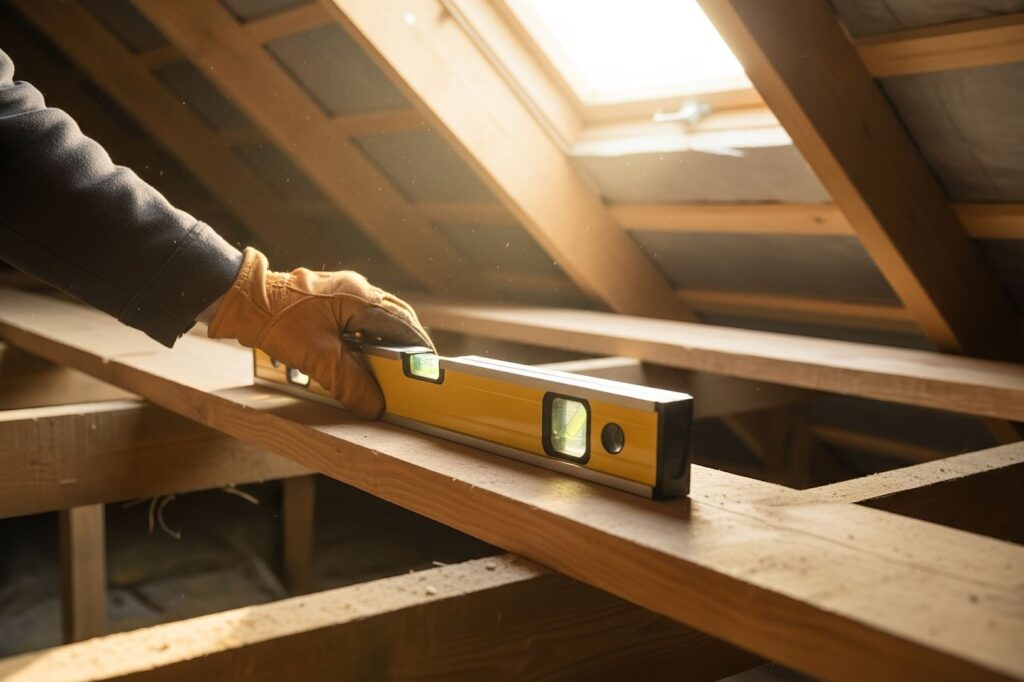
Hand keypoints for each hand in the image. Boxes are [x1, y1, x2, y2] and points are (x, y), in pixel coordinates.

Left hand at [208, 248, 432, 418]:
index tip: (429, 369)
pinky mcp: (330, 295)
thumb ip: (350, 384)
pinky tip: (362, 353)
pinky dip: (368, 335)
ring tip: (390, 366)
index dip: (418, 350)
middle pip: (396, 317)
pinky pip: (361, 315)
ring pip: (378, 316)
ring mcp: (344, 289)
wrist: (240, 298)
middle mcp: (357, 288)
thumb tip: (375, 407)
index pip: (403, 325)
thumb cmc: (277, 321)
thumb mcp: (317, 359)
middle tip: (413, 370)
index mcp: (360, 298)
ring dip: (387, 340)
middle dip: (406, 344)